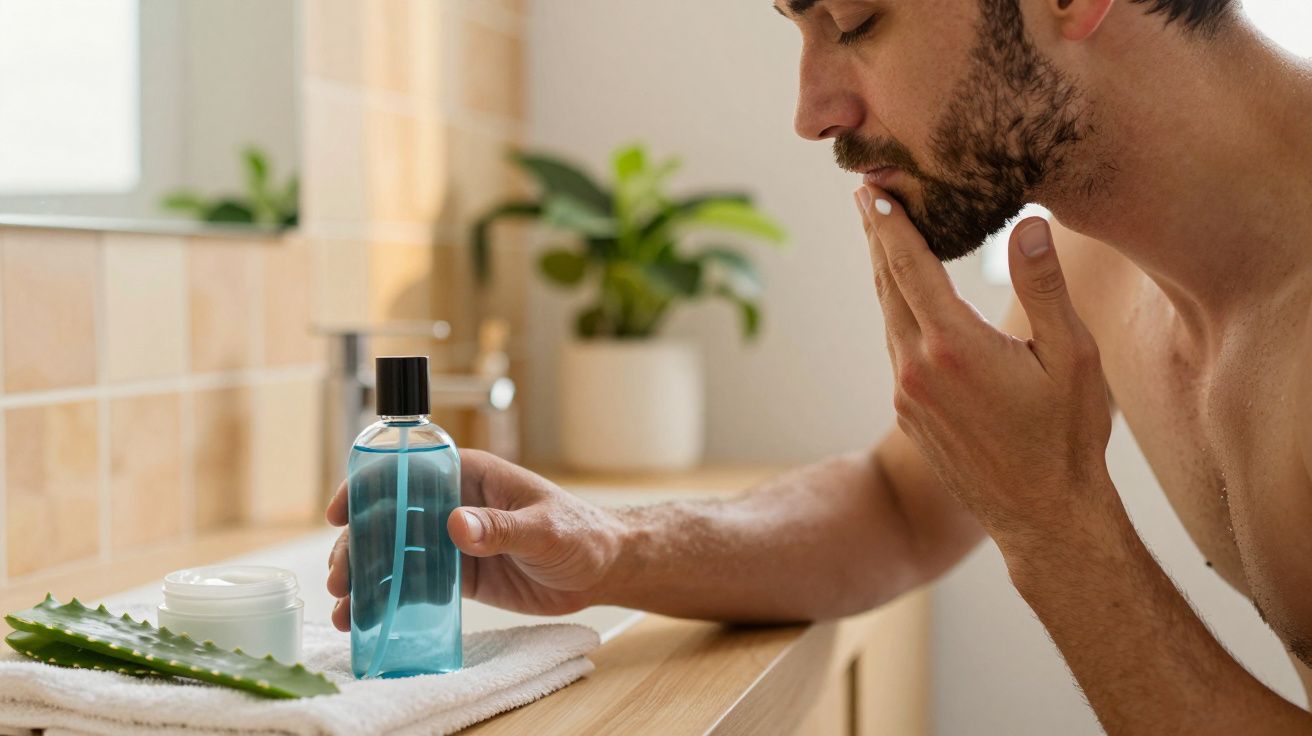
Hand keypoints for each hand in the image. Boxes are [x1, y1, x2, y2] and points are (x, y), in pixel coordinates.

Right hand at [326, 449, 624, 630]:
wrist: (603, 568)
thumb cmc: (581, 533)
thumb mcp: (544, 530)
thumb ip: (501, 528)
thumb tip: (457, 524)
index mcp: (470, 474)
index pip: (408, 471)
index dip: (367, 488)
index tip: (341, 514)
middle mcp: (453, 502)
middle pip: (390, 517)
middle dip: (358, 546)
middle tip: (340, 580)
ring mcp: (452, 539)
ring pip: (396, 553)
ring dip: (367, 577)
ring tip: (346, 610)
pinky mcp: (459, 573)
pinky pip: (416, 584)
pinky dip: (390, 600)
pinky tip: (369, 621)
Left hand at [853, 184, 1113, 538]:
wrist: (1043, 518)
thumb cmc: (1068, 437)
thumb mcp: (1070, 357)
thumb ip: (1043, 286)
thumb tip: (1028, 224)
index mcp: (953, 345)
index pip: (908, 265)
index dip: (887, 221)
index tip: (871, 185)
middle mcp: (916, 367)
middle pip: (887, 284)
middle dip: (876, 236)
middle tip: (865, 192)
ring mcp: (906, 393)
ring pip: (888, 316)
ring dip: (885, 273)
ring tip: (882, 235)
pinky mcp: (909, 412)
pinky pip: (896, 347)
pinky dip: (897, 311)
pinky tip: (908, 298)